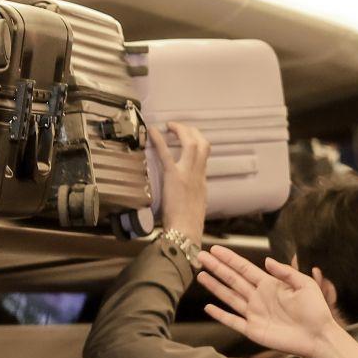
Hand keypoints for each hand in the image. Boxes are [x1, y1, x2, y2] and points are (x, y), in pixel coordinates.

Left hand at [152, 121, 208, 238]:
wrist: (186, 231)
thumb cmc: (189, 225)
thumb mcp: (195, 206)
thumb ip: (192, 195)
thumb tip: (185, 193)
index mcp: (203, 181)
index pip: (204, 156)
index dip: (197, 143)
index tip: (188, 137)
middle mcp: (198, 174)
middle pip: (202, 144)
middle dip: (192, 131)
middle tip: (178, 127)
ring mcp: (188, 174)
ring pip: (191, 143)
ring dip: (180, 130)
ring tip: (170, 125)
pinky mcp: (174, 177)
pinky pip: (167, 154)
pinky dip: (159, 139)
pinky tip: (153, 131)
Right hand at [196, 246, 339, 357]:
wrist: (318, 337)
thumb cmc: (316, 310)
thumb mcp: (305, 285)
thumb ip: (285, 272)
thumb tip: (266, 260)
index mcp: (269, 285)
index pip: (244, 268)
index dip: (229, 258)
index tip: (215, 249)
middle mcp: (259, 297)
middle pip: (232, 279)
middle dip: (216, 268)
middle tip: (200, 256)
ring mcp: (254, 314)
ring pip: (229, 297)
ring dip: (215, 287)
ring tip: (200, 275)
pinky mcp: (253, 330)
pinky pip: (233, 321)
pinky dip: (221, 315)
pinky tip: (208, 308)